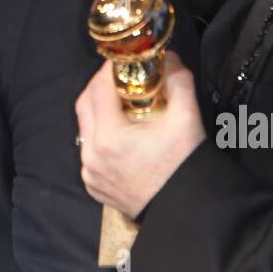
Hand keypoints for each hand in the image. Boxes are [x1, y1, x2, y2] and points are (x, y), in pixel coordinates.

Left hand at [74, 50, 205, 218]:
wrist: (188, 212)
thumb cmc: (186, 166)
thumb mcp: (187, 118)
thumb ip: (178, 81)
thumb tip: (168, 59)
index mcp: (110, 138)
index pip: (98, 88)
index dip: (110, 69)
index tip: (124, 61)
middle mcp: (92, 156)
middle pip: (85, 105)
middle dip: (101, 86)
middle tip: (122, 77)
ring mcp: (90, 174)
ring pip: (85, 128)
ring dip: (100, 111)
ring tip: (124, 105)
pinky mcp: (94, 186)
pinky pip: (89, 151)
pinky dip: (101, 136)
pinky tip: (122, 134)